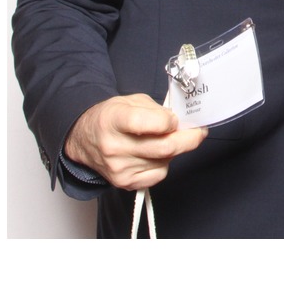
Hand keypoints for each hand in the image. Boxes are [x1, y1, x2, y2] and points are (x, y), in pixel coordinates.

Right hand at [64, 93, 206, 190]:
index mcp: (114, 120)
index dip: (168, 121)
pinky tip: (155, 154)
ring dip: (173, 150)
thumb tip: (179, 122)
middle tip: (198, 132)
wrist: (85, 138)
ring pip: (165, 161)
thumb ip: (156, 109)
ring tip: (165, 139)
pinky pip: (158, 175)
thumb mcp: (131, 101)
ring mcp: (119, 168)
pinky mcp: (125, 182)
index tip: (175, 119)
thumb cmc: (111, 117)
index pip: (146, 123)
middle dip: (189, 139)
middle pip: (163, 148)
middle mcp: (114, 146)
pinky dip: (164, 163)